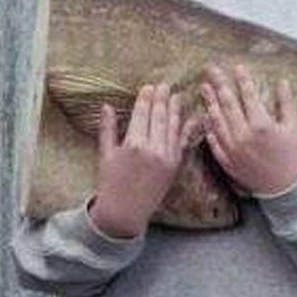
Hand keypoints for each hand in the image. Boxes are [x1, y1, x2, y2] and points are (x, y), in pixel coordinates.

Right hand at [87, 82, 196, 238]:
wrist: (124, 211)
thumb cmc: (110, 183)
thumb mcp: (105, 154)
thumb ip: (108, 129)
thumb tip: (106, 106)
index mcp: (133, 144)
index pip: (141, 114)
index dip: (145, 98)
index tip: (149, 86)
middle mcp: (152, 148)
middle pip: (158, 116)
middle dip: (162, 99)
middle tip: (165, 85)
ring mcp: (166, 157)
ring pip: (172, 126)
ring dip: (176, 109)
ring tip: (178, 95)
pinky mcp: (175, 165)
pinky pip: (182, 142)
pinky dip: (187, 128)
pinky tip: (191, 117)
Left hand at [200, 64, 296, 195]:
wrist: (288, 188)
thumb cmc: (295, 156)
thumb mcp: (294, 127)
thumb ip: (286, 103)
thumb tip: (282, 81)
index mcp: (261, 125)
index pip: (248, 96)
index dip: (242, 80)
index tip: (236, 66)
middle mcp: (243, 136)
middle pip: (227, 104)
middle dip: (219, 84)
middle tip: (211, 69)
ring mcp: (232, 149)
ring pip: (217, 121)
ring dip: (209, 103)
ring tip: (203, 88)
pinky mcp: (227, 161)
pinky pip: (213, 142)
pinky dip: (209, 128)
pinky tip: (205, 116)